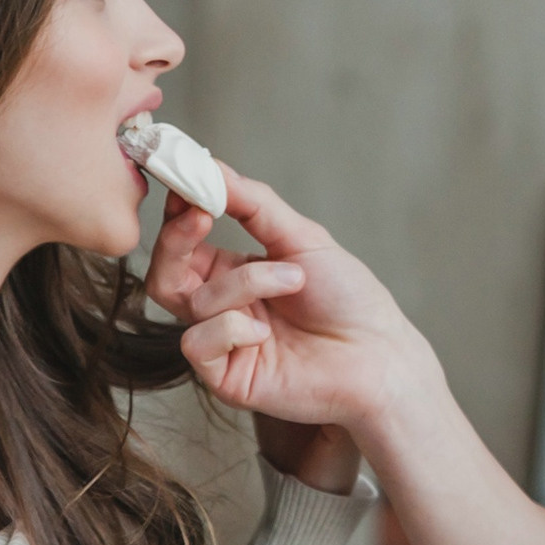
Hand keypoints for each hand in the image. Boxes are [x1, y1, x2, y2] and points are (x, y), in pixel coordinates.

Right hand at [144, 167, 442, 447]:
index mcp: (233, 274)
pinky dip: (231, 328)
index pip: (183, 243)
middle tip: (201, 214)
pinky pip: (197, 343)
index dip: (178, 215)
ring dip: (245, 284)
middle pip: (165, 273)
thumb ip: (253, 203)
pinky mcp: (225, 378)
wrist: (380, 354)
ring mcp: (223, 344)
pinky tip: (268, 334)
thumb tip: (209, 166)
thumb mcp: (302, 237)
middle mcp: (222, 308)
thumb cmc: (348, 297)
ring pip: (194, 301)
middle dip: (177, 240)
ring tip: (294, 282)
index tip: (183, 184)